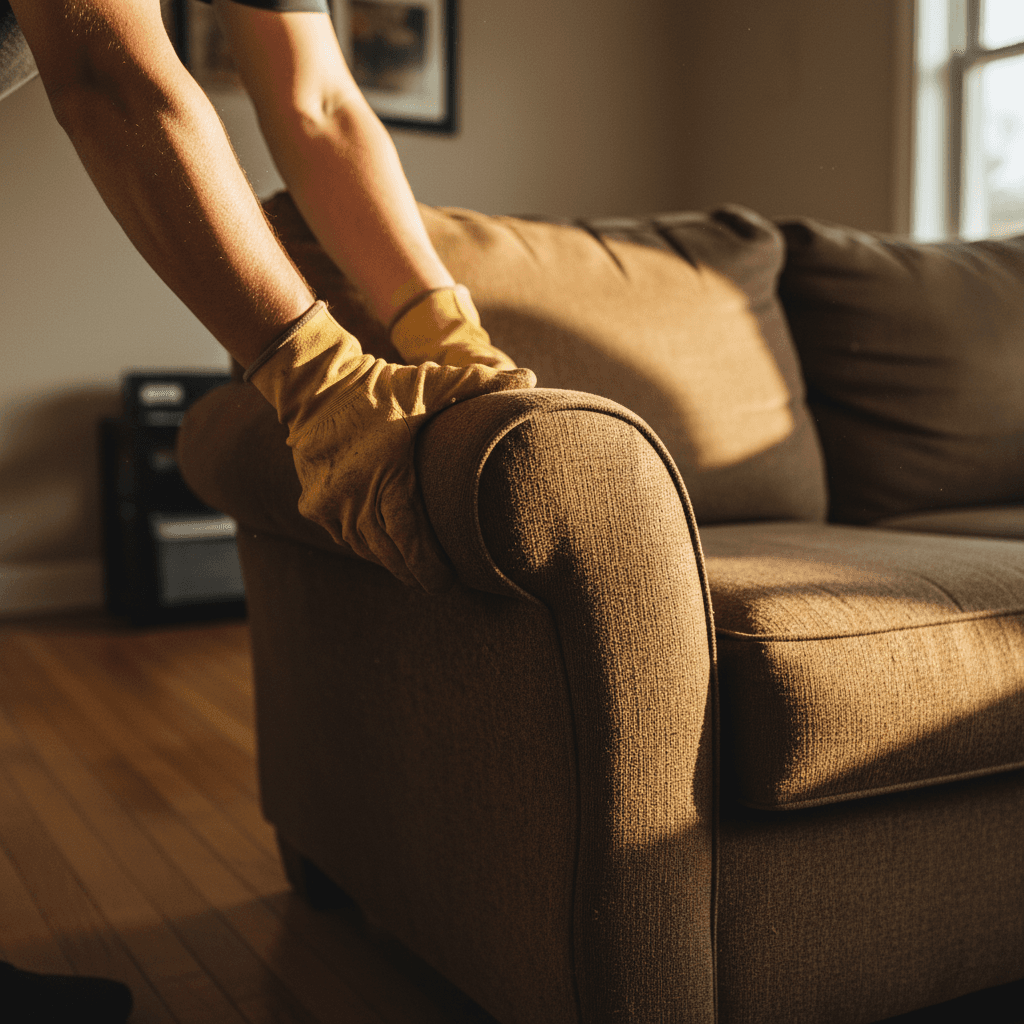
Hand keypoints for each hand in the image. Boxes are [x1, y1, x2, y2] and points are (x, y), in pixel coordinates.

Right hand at [248, 302, 535, 590]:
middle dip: (412, 572)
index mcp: (386, 471)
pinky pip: (341, 536)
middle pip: (385, 550)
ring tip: (414, 571)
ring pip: (362, 547)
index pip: (407, 534)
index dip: (426, 564)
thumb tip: (530, 377)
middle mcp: (353, 493)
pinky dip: (364, 545)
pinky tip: (383, 549)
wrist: (315, 384)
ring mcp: (328, 502)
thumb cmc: (383, 385)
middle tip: (437, 585)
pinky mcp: (312, 503)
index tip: (446, 583)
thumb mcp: (433, 382)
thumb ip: (480, 382)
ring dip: (388, 561)